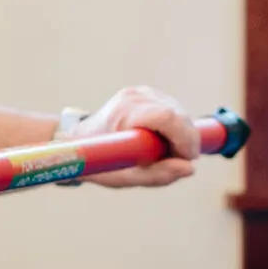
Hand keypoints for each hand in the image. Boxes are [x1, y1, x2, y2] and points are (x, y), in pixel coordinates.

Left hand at [66, 85, 199, 187]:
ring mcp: (141, 92)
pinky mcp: (147, 94)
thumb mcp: (126, 177)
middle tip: (178, 160)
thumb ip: (159, 174)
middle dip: (187, 139)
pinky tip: (160, 140)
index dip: (185, 139)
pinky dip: (175, 127)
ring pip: (179, 111)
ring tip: (165, 152)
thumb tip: (189, 168)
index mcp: (125, 113)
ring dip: (182, 133)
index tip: (187, 159)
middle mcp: (135, 96)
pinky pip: (173, 109)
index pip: (168, 117)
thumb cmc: (100, 162)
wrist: (78, 141)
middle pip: (178, 113)